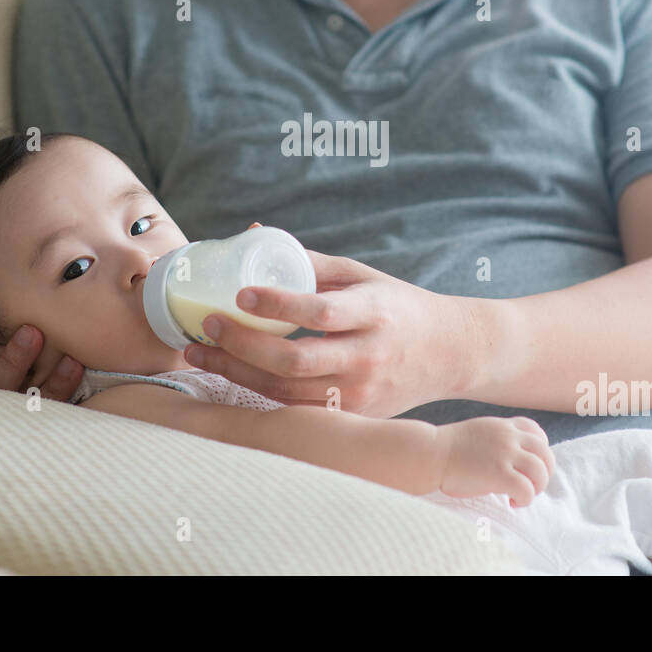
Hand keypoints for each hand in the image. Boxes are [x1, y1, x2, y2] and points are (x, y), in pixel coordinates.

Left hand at [183, 222, 476, 417]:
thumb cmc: (397, 306)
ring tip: (202, 351)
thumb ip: (308, 260)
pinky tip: (229, 373)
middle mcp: (368, 356)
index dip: (278, 304)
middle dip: (243, 344)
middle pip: (294, 360)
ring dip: (237, 372)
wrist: (449, 353)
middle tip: (210, 324)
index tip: (240, 293)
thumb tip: (252, 234)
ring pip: (286, 391)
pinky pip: (294, 409)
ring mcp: (360, 393)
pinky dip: (256, 392)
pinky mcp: (353, 417)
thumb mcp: (362, 275)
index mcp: (374, 312)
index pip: (321, 311)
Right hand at [437, 417, 553, 507]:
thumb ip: (498, 440)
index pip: (536, 432)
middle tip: (530, 486)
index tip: (529, 465)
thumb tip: (512, 461)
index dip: (540, 450)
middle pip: (545, 453)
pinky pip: (527, 489)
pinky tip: (513, 503)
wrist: (430, 454)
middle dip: (544, 473)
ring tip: (522, 496)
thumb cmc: (448, 449)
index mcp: (503, 426)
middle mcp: (508, 436)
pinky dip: (525, 499)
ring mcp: (505, 454)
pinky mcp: (499, 473)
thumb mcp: (478, 433)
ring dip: (537, 488)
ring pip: (541, 471)